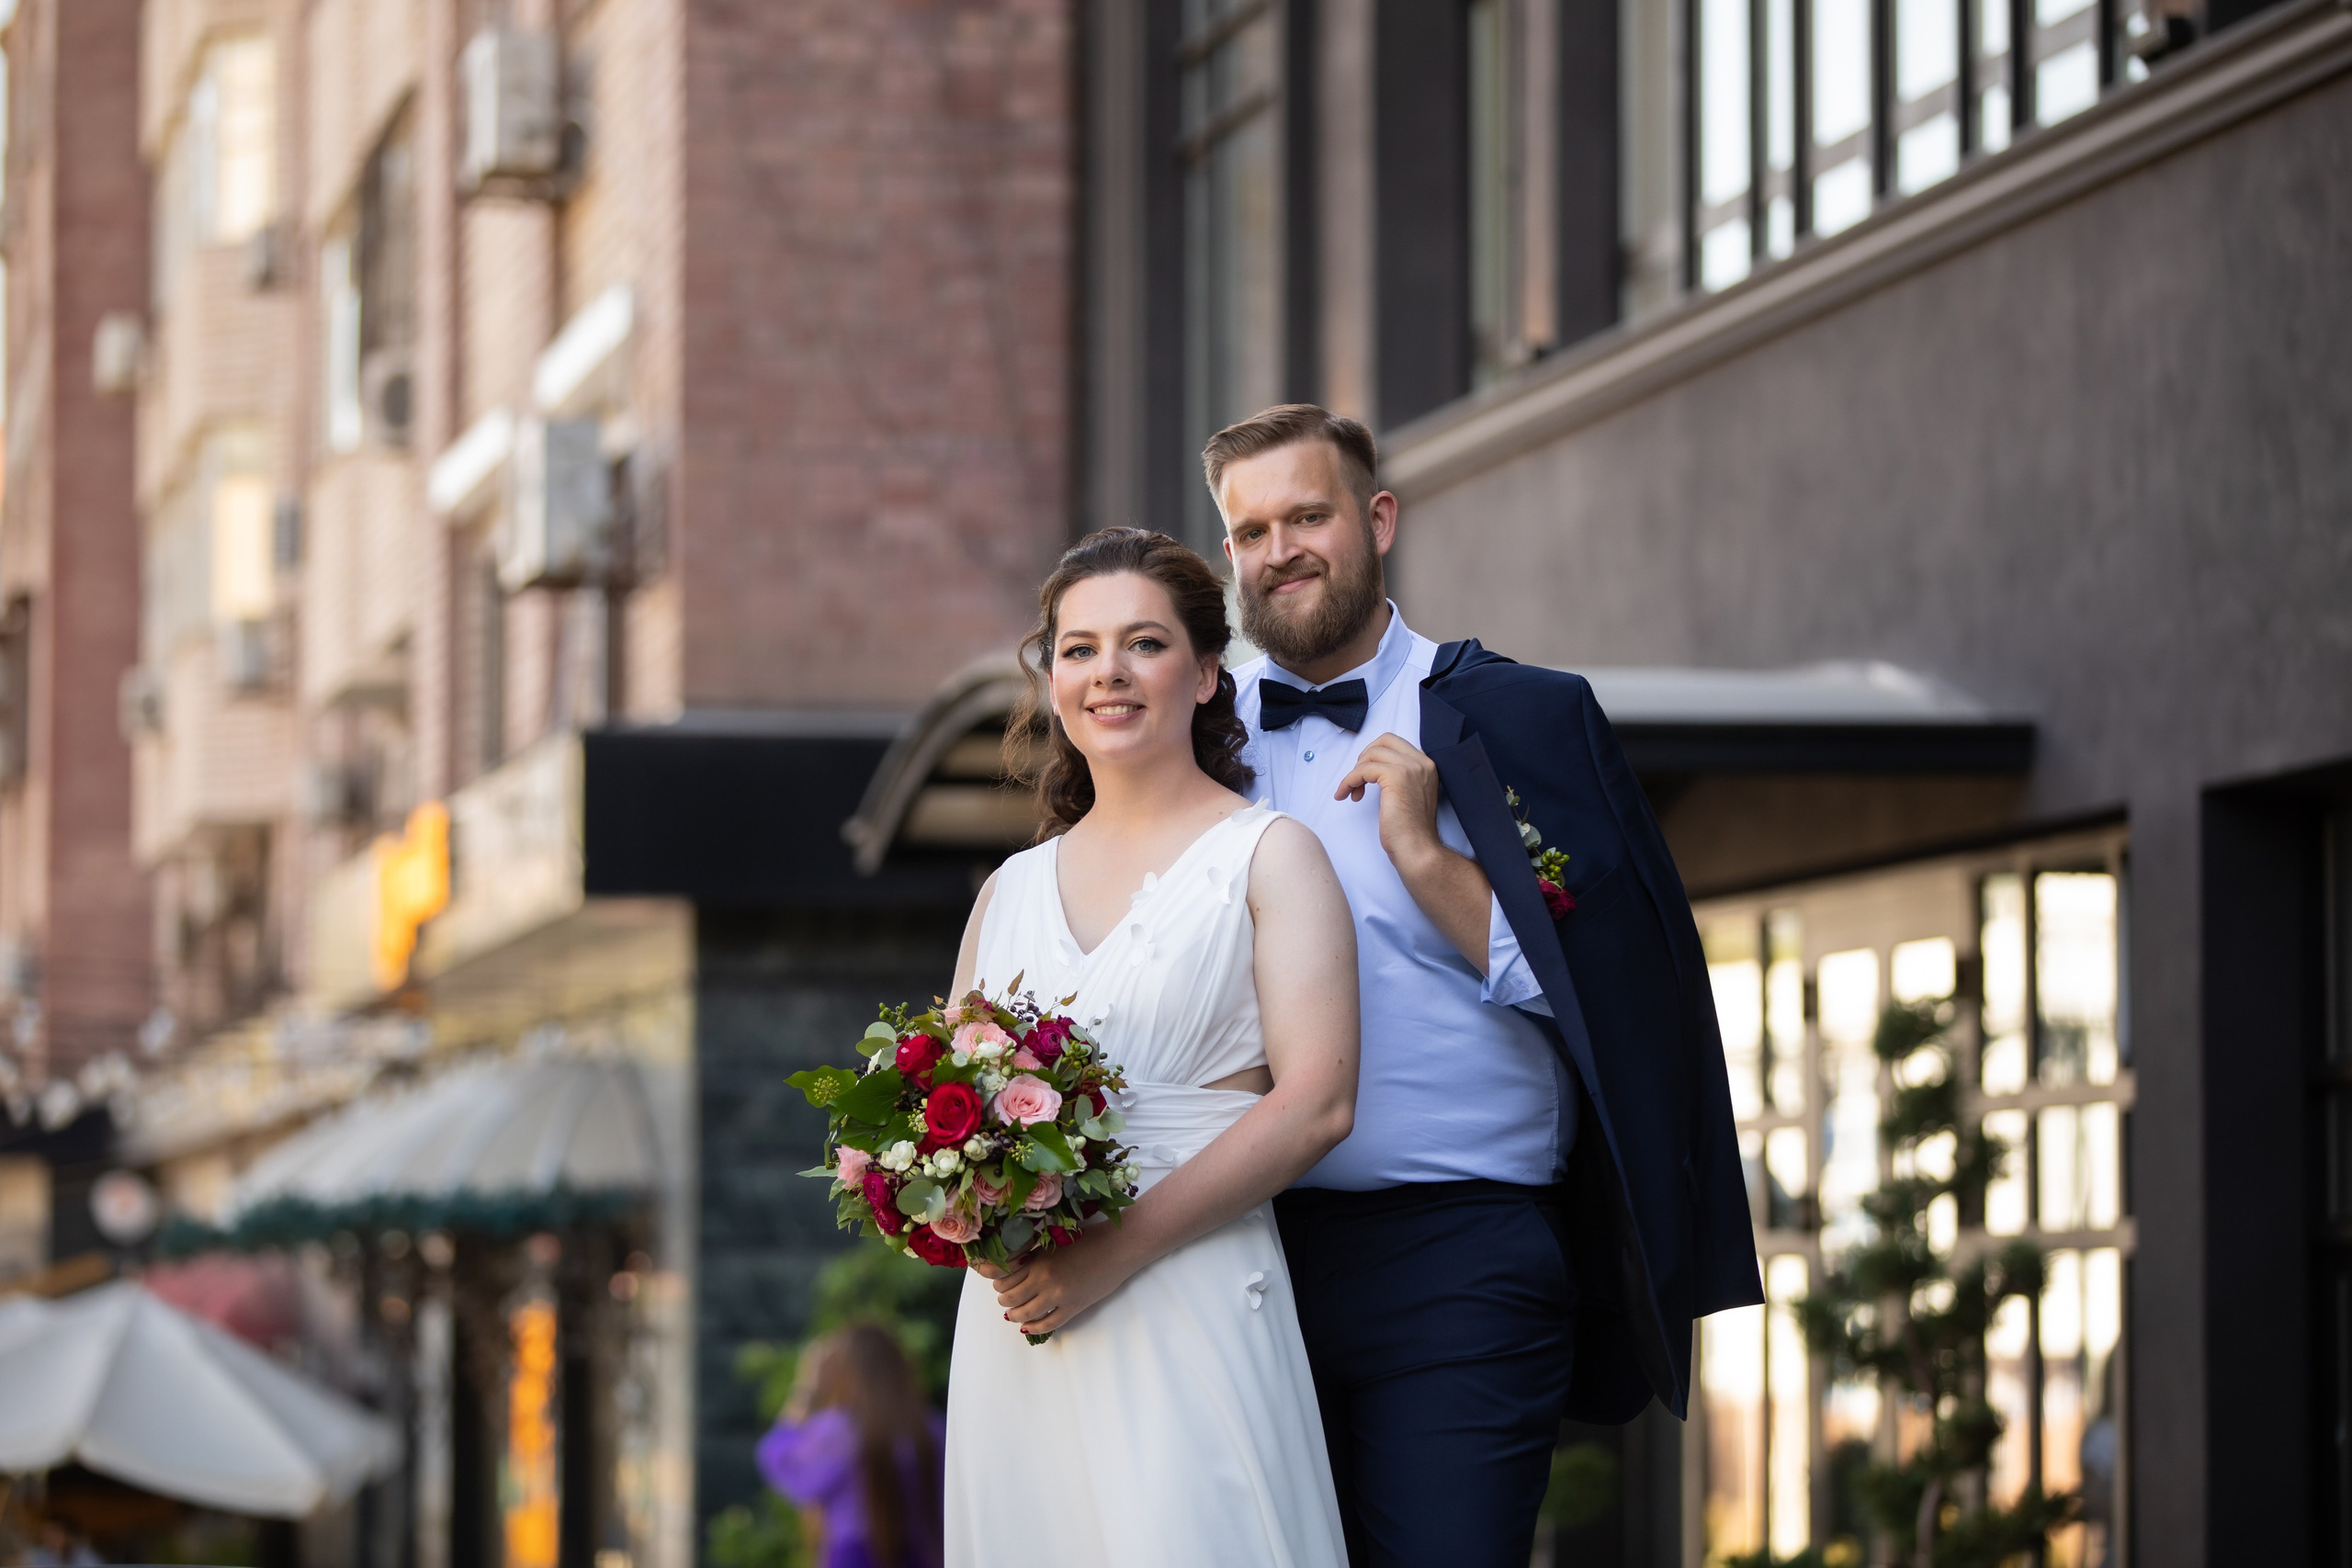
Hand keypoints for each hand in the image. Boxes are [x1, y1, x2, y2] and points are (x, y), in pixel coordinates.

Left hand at [988, 1234, 1130, 1334]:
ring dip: (1015, 1316)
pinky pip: (1047, 1324)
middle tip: (1007, 1300)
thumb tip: (1017, 1266)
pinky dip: (1035, 1328)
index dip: (998, 1284)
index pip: (1003, 1278)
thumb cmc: (1090, 1237)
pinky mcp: (1073, 1307)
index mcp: (1037, 1257)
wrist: (1118, 1246)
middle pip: (1009, 1297)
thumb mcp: (1055, 1240)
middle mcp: (1043, 1277)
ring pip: (1024, 1313)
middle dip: (1005, 1301)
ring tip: (1014, 1315)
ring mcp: (1058, 1294)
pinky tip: (1030, 1327)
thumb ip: (1035, 1253)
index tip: (1001, 1285)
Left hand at [1335, 733, 1445, 872]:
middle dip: (1365, 756)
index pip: (1396, 743)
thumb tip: (1377, 768)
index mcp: (1427, 765)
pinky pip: (1362, 770)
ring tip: (1352, 792)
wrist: (1417, 848)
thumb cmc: (1410, 830)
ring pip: (1371, 755)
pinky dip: (1349, 781)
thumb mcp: (1410, 794)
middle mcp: (1422, 762)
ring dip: (1355, 772)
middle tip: (1358, 778)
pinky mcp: (1395, 777)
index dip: (1376, 755)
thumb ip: (1403, 777)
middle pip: (1384, 740)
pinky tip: (1346, 795)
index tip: (1367, 774)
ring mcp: (1410, 767)